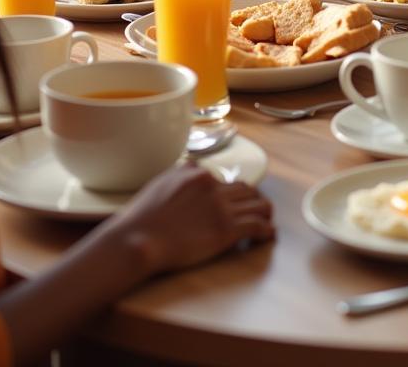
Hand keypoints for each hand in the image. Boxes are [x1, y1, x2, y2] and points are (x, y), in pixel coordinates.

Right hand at [112, 163, 273, 273]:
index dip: (231, 193)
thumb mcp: (160, 182)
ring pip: (259, 204)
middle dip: (253, 200)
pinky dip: (267, 231)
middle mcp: (214, 186)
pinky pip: (257, 226)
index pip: (225, 179)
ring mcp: (222, 208)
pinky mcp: (227, 230)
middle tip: (255, 210)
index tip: (232, 203)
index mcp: (198, 173)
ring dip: (265, 213)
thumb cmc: (142, 217)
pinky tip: (268, 236)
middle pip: (246, 189)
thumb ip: (181, 174)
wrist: (139, 239)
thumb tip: (194, 167)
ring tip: (266, 221)